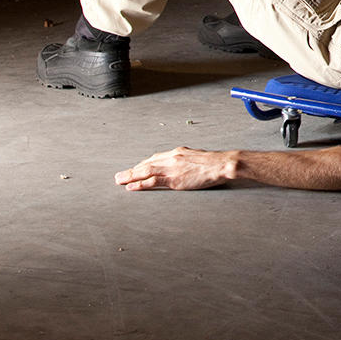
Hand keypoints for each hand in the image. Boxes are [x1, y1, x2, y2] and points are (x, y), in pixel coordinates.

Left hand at [115, 146, 237, 190]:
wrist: (221, 164)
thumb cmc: (213, 163)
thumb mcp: (197, 158)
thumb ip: (186, 161)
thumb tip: (183, 167)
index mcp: (177, 152)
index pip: (155, 158)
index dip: (143, 165)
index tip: (135, 169)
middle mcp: (171, 158)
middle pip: (147, 163)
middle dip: (132, 170)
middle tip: (120, 176)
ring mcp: (172, 168)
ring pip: (145, 171)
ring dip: (130, 176)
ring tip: (119, 180)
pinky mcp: (174, 179)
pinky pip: (153, 181)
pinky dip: (140, 184)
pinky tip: (131, 186)